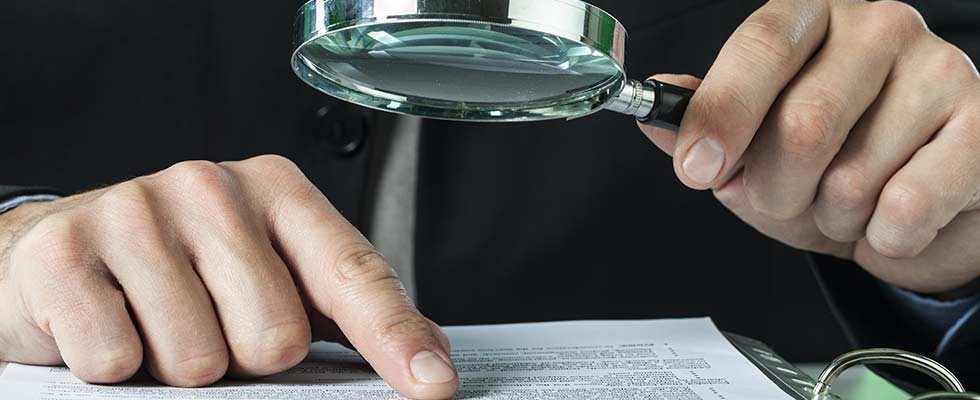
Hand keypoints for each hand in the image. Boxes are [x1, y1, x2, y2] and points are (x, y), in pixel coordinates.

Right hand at [0, 155, 456, 398]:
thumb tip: (430, 358)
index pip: (354, 273)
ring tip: (157, 325)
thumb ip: (344, 310)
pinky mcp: (65, 251)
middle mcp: (213, 188)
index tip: (433, 386)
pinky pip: (117, 360)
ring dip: (180, 368)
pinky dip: (115, 366)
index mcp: (279, 192)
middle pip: (276, 338)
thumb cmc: (181, 270)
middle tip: (211, 327)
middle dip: (247, 360)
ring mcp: (136, 211)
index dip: (395, 337)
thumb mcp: (271, 274)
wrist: (58, 255)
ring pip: (199, 361)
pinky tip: (109, 323)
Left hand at [639, 0, 979, 294]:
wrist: (917, 207)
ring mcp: (941, 70)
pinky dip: (884, 238)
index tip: (696, 168)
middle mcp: (880, 28)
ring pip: (853, 177)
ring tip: (849, 202)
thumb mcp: (751, 147)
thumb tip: (656, 112)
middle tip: (787, 198)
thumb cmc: (829, 163)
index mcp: (811, 18)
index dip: (724, 112)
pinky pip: (907, 208)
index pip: (762, 44)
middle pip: (804, 123)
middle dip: (777, 190)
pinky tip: (896, 216)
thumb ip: (703, 125)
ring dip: (833, 218)